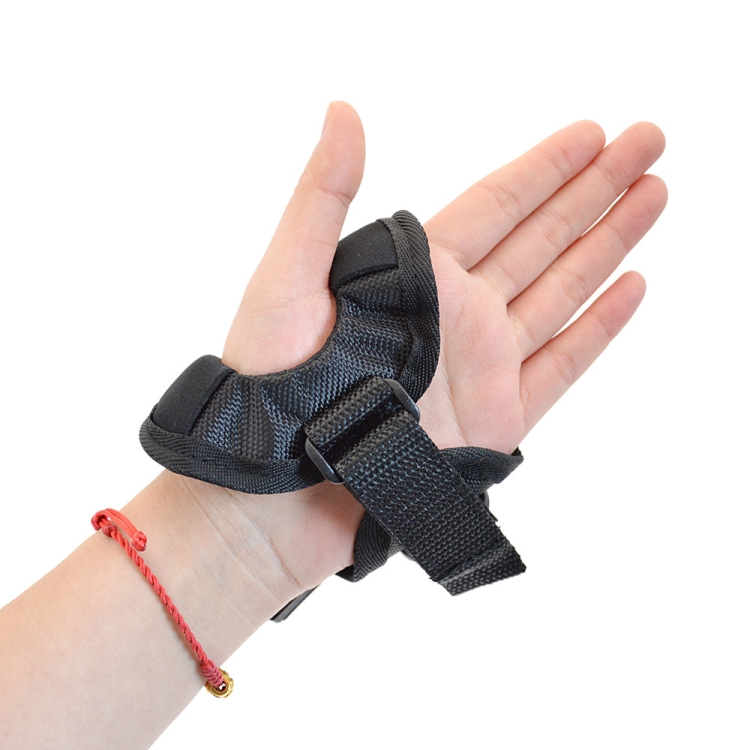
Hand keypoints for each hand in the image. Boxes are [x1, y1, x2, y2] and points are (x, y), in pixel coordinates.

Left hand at [218, 102, 665, 585]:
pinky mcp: (495, 421)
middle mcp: (456, 315)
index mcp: (415, 278)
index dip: (545, 166)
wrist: (282, 489)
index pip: (496, 204)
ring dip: (608, 244)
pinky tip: (629, 289)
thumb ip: (322, 200)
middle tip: (648, 140)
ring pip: (561, 291)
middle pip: (541, 237)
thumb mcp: (288, 280)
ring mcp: (481, 366)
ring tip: (653, 197)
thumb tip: (342, 114)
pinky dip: (598, 329)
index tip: (594, 133)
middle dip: (596, 188)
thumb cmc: (269, 385)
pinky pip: (561, 366)